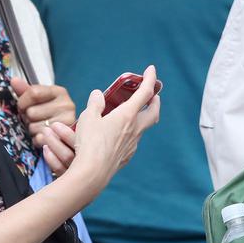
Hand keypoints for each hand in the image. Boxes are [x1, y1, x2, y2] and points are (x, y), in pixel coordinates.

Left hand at [11, 77, 77, 144]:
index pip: (34, 93)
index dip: (22, 101)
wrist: (64, 130)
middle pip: (32, 112)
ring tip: (39, 126)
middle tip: (33, 118)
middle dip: (27, 117)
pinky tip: (42, 135)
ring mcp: (67, 121)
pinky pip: (39, 139)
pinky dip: (36, 139)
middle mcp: (67, 105)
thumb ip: (25, 90)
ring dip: (32, 129)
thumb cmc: (48, 111)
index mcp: (59, 92)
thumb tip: (13, 80)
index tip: (23, 106)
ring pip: (33, 127)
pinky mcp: (64, 137)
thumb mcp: (39, 98)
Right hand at [41, 66, 160, 203]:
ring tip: (134, 114)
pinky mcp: (127, 155)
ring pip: (144, 127)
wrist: (93, 173)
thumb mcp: (88, 119)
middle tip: (153, 95)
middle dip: (156, 101)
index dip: (149, 79)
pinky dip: (131, 133)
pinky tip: (122, 134)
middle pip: (154, 112)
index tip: (151, 69)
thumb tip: (97, 94)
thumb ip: (94, 104)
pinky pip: (134, 140)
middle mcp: (135, 129)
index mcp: (127, 115)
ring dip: (143, 117)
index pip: (144, 92)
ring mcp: (133, 143)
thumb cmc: (90, 144)